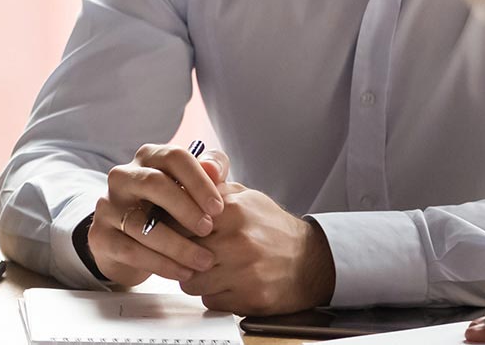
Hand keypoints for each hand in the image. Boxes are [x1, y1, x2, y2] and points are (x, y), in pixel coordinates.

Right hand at [87, 143, 231, 285]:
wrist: (128, 241)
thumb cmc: (167, 209)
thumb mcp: (189, 189)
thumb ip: (208, 174)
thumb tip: (215, 169)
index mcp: (148, 158)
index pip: (174, 157)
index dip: (199, 182)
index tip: (218, 208)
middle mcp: (123, 177)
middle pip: (153, 183)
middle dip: (185, 208)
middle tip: (208, 230)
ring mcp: (108, 206)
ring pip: (141, 223)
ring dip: (177, 245)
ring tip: (203, 261)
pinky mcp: (100, 235)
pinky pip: (131, 251)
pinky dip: (161, 264)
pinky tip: (183, 272)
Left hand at [179, 183, 333, 315]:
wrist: (311, 260)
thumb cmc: (272, 228)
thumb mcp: (245, 197)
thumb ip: (212, 189)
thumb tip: (179, 183)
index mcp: (232, 212)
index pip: (178, 222)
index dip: (173, 229)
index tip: (175, 232)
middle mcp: (238, 242)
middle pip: (182, 254)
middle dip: (181, 255)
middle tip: (189, 253)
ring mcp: (245, 272)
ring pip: (191, 282)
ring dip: (195, 278)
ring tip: (209, 270)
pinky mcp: (250, 299)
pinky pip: (210, 301)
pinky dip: (213, 295)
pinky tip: (226, 284)